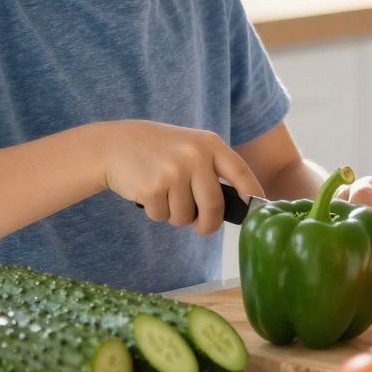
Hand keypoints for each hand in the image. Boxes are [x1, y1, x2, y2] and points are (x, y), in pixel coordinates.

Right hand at [96, 121, 267, 235]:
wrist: (114, 144)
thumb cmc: (160, 151)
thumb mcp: (191, 147)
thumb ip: (213, 170)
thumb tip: (240, 205)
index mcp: (210, 144)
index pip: (241, 173)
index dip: (253, 195)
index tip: (257, 212)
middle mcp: (195, 156)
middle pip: (214, 205)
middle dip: (209, 223)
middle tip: (203, 227)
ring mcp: (174, 172)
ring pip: (186, 216)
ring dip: (177, 216)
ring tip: (165, 195)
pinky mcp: (152, 188)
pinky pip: (163, 217)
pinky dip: (157, 213)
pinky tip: (150, 194)